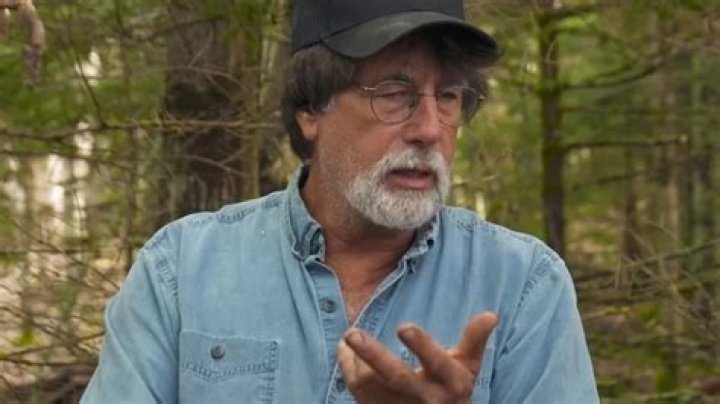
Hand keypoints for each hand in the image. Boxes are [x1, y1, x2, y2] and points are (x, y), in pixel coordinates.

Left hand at [337, 312, 496, 403]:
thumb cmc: (452, 389)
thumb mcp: (468, 367)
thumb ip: (475, 340)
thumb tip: (491, 314)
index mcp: (450, 382)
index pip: (437, 363)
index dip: (422, 346)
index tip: (404, 327)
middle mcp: (424, 397)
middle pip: (397, 377)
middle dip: (374, 355)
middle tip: (352, 333)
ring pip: (369, 384)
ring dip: (356, 359)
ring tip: (350, 337)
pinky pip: (356, 391)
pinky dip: (347, 367)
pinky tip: (345, 350)